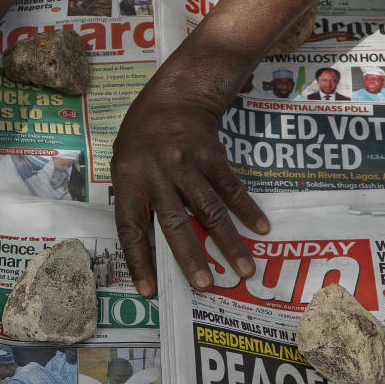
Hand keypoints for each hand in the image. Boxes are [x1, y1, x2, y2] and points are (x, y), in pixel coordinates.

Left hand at [111, 0, 323, 296]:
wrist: (176, 92)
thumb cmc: (143, 134)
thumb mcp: (124, 163)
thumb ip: (134, 198)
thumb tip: (144, 245)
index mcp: (129, 181)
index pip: (130, 229)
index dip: (139, 262)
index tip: (149, 291)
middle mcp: (157, 175)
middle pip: (174, 224)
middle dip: (190, 259)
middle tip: (205, 287)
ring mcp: (186, 166)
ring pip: (209, 211)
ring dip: (228, 243)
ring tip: (244, 271)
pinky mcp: (212, 157)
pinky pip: (231, 188)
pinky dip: (246, 210)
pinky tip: (260, 230)